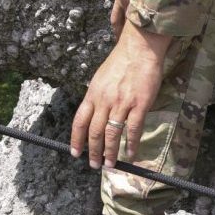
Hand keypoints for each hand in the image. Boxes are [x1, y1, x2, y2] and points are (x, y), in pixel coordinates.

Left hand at [71, 20, 171, 169]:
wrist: (139, 50)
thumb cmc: (120, 63)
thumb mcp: (100, 79)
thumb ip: (96, 97)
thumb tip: (93, 114)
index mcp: (92, 95)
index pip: (80, 121)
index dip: (76, 140)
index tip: (75, 153)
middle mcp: (104, 101)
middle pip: (94, 132)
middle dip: (93, 152)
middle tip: (94, 165)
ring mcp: (121, 104)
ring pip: (112, 134)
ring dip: (110, 152)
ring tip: (110, 165)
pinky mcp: (139, 105)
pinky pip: (133, 129)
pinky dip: (131, 144)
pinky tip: (131, 154)